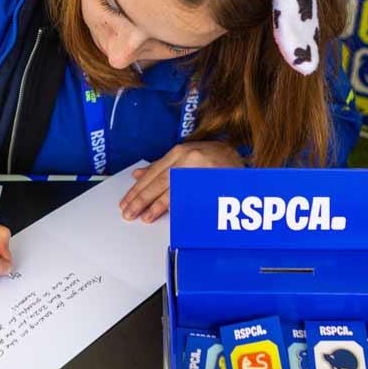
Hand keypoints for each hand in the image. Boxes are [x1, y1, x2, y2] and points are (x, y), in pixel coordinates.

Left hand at [119, 141, 243, 223]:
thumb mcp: (185, 155)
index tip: (126, 201)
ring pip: (170, 192)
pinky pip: (187, 199)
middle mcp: (188, 160)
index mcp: (180, 152)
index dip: (137, 189)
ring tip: (142, 216)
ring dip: (154, 206)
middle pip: (158, 183)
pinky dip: (174, 208)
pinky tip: (164, 215)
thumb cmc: (213, 157)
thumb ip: (161, 165)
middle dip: (140, 199)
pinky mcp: (209, 185)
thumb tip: (138, 175)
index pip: (153, 173)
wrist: (240, 159)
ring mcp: (199, 173)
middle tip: (128, 212)